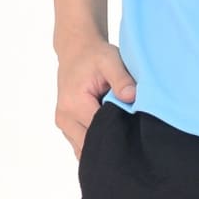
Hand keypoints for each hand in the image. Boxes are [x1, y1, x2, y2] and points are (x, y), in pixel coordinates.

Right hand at [54, 33, 137, 159]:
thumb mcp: (110, 60)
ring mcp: (64, 125)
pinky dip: (95, 140)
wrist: (76, 50)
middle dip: (111, 141)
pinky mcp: (67, 127)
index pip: (98, 131)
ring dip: (102, 142)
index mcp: (74, 104)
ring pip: (85, 149)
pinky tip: (109, 130)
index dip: (118, 132)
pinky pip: (82, 144)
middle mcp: (65, 119)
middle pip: (91, 144)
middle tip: (131, 134)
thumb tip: (132, 98)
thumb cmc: (94, 55)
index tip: (134, 128)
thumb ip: (121, 79)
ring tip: (119, 129)